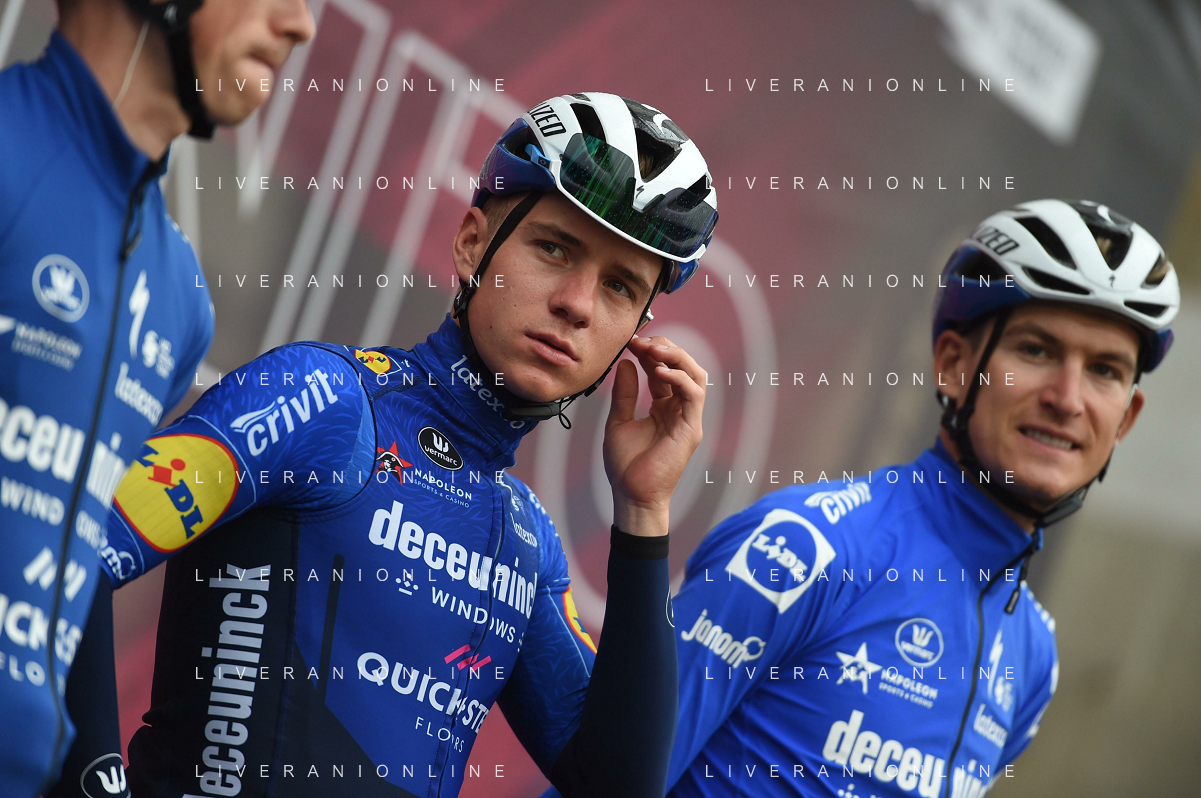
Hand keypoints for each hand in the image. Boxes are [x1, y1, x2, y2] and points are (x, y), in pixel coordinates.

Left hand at [603, 335, 705, 536]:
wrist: (631, 495)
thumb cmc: (626, 465)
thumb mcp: (618, 421)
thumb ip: (624, 393)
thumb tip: (625, 364)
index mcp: (664, 407)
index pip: (663, 370)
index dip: (650, 352)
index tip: (631, 342)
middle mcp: (679, 409)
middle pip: (684, 367)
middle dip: (665, 348)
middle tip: (642, 341)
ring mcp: (688, 418)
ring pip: (696, 375)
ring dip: (676, 357)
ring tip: (653, 350)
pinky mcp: (691, 428)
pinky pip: (694, 395)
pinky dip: (680, 378)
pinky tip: (660, 372)